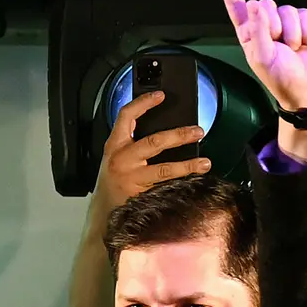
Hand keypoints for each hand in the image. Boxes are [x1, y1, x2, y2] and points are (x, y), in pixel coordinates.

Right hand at [97, 91, 208, 208]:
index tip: (161, 96)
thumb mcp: (116, 156)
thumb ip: (132, 142)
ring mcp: (132, 179)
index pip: (126, 117)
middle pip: (154, 142)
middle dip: (179, 135)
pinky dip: (182, 186)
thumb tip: (165, 131)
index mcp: (115, 145)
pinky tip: (194, 185)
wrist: (103, 210)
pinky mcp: (141, 196)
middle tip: (197, 132)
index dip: (143, 103)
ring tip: (204, 163)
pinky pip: (165, 188)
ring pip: (164, 170)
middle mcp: (122, 160)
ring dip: (187, 165)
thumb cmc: (113, 180)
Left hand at [218, 0, 306, 109]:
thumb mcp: (262, 57)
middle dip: (274, 26)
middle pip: (267, 4)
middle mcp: (267, 24)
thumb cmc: (281, 78)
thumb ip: (257, 30)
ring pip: (289, 10)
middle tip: (280, 46)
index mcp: (250, 33)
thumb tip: (255, 5)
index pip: (236, 5)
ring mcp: (289, 22)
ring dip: (293, 33)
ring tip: (295, 49)